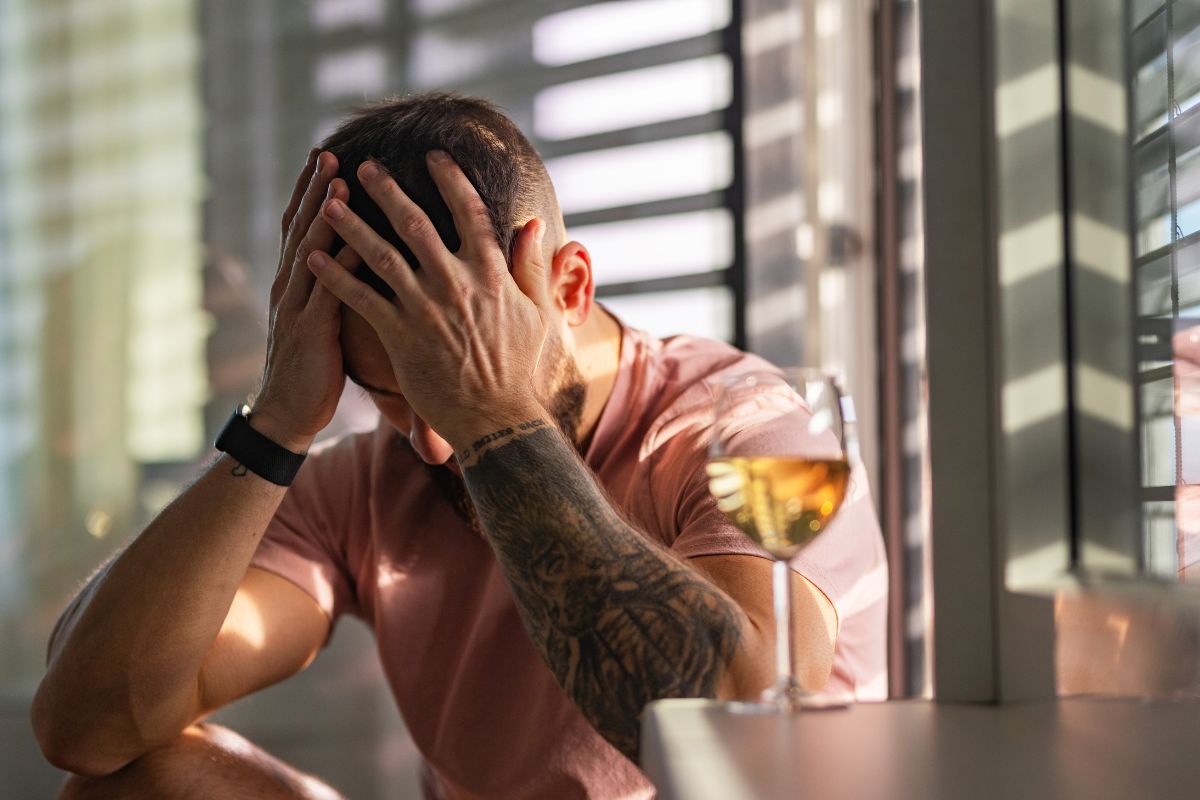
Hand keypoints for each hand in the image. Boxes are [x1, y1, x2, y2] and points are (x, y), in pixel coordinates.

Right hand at [253, 150, 356, 451]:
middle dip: (313, 189)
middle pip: (300, 228)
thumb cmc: (313, 369)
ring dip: (324, 214)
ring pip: (310, 250)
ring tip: (339, 180)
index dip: (308, 193)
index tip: (324, 157)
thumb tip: (354, 262)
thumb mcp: (321, 322)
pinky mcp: (311, 331)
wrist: (287, 415)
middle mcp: (290, 288)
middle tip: (328, 152)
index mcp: (294, 284)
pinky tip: (357, 241)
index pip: (300, 228)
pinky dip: (341, 263)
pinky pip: (328, 290)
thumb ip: (333, 290)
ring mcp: (297, 307)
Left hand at [305, 151, 549, 450]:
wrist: (498, 420)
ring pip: (380, 254)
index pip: (470, 213)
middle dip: (386, 190)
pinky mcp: (399, 336)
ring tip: (327, 203)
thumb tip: (534, 226)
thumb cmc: (521, 369)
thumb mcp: (539, 314)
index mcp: (491, 274)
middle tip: (364, 166)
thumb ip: (533, 267)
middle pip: (415, 223)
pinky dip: (335, 277)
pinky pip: (360, 299)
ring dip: (350, 225)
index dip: (451, 180)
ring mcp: (424, 308)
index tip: (434, 156)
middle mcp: (455, 283)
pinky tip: (313, 259)